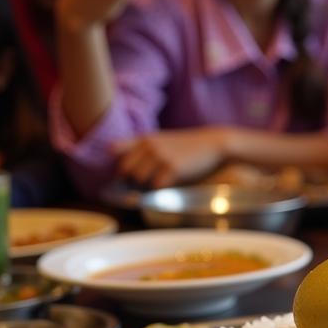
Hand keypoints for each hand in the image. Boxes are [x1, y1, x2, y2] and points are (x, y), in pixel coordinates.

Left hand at [114, 127, 231, 189]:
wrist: (213, 144)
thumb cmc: (187, 146)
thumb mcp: (162, 140)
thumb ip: (143, 149)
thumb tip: (124, 170)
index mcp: (144, 138)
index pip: (114, 149)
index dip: (116, 162)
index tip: (123, 172)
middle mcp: (149, 146)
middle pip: (124, 170)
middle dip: (131, 179)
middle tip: (145, 182)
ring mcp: (160, 157)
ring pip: (139, 179)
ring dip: (146, 185)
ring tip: (161, 181)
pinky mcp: (173, 168)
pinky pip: (156, 186)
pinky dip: (161, 189)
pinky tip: (172, 182)